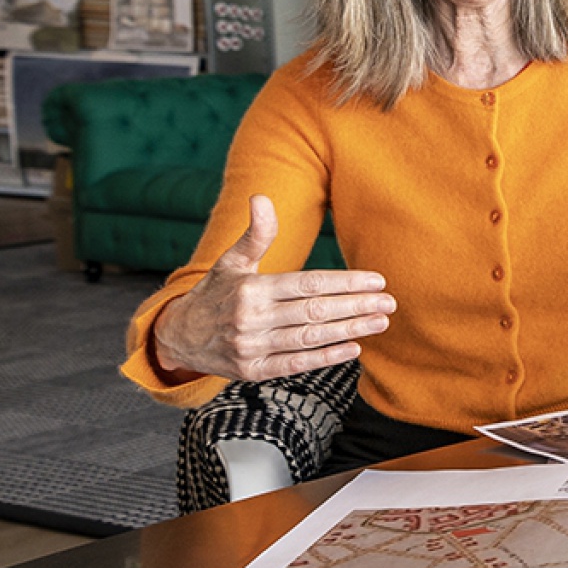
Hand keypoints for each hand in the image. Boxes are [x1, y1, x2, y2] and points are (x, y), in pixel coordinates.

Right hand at [154, 195, 394, 380]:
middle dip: (356, 306)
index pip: (308, 284)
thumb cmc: (216, 293)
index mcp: (251, 288)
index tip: (377, 281)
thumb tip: (261, 197)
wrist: (179, 337)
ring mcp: (251, 347)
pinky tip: (353, 349)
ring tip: (380, 322)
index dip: (345, 283)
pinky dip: (325, 357)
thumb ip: (255, 234)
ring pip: (309, 337)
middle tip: (389, 303)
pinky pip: (295, 364)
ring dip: (349, 330)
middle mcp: (251, 318)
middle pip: (314, 311)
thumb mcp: (232, 261)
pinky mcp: (252, 371)